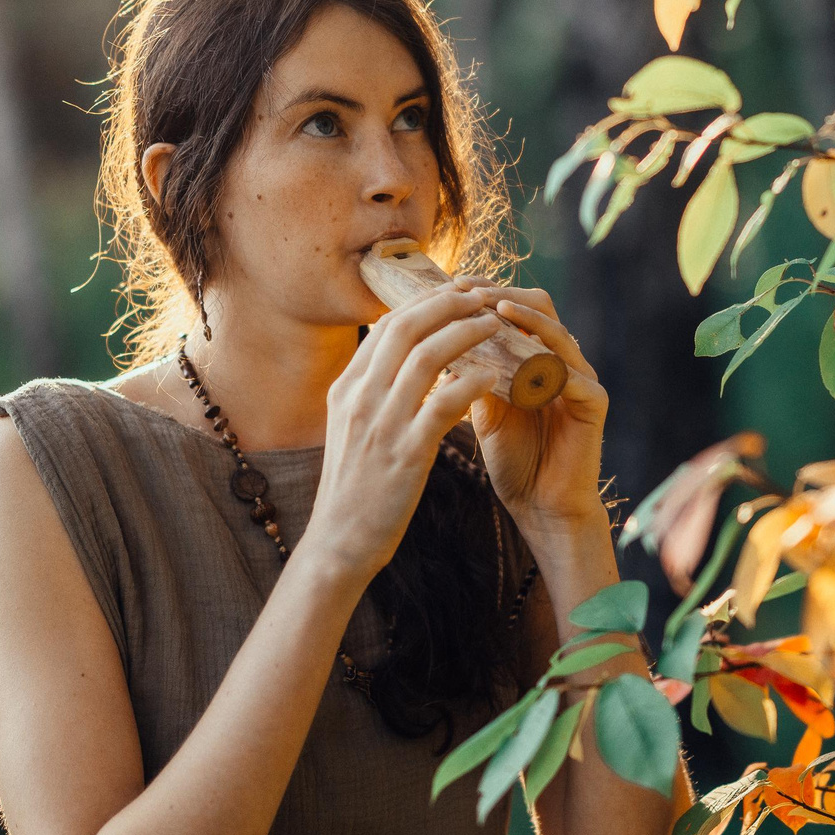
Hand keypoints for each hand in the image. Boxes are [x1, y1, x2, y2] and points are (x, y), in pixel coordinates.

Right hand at [308, 281, 506, 584]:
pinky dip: (471, 383)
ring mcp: (381, 424)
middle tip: (481, 294)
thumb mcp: (354, 430)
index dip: (423, 302)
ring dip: (466, 333)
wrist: (339, 542)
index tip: (455, 292)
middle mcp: (359, 398)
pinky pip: (443, 404)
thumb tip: (404, 361)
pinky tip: (494, 377)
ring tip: (495, 325)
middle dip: (446, 303)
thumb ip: (374, 394)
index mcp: (346, 389)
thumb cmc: (356, 488)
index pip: (385, 327)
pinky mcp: (405, 454)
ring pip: (426, 357)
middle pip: (405, 328)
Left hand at [452, 281, 608, 542]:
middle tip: (470, 291)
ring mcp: (582, 379)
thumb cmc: (513, 459)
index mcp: (536, 356)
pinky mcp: (594, 403)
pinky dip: (544, 367)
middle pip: (541, 306)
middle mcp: (562, 360)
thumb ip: (470, 372)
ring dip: (525, 320)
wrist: (540, 507)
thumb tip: (434, 337)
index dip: (485, 291)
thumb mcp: (483, 408)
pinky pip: (573, 376)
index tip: (450, 285)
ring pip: (558, 333)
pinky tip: (517, 365)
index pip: (515, 307)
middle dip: (504, 295)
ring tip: (494, 310)